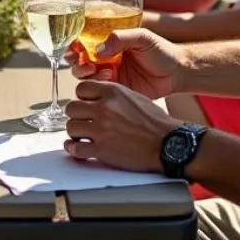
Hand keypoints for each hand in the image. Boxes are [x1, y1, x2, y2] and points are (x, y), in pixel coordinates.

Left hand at [63, 80, 179, 172]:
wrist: (168, 143)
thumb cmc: (155, 122)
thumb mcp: (133, 96)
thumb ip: (112, 96)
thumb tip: (95, 100)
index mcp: (112, 92)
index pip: (80, 88)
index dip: (82, 98)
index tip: (86, 105)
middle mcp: (104, 108)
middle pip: (71, 108)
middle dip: (77, 116)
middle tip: (83, 122)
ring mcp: (101, 129)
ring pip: (71, 127)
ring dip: (75, 133)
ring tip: (82, 136)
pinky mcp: (102, 150)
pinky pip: (75, 149)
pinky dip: (74, 150)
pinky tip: (78, 149)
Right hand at [69, 26, 181, 99]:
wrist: (178, 72)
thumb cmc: (161, 51)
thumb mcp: (142, 37)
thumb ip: (120, 38)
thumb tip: (98, 49)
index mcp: (110, 44)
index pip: (85, 43)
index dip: (75, 45)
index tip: (73, 48)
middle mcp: (106, 59)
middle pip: (80, 61)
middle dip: (76, 62)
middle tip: (86, 62)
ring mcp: (110, 75)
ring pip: (86, 77)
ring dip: (85, 73)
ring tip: (97, 69)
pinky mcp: (116, 90)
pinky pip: (99, 90)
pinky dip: (98, 84)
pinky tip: (108, 78)